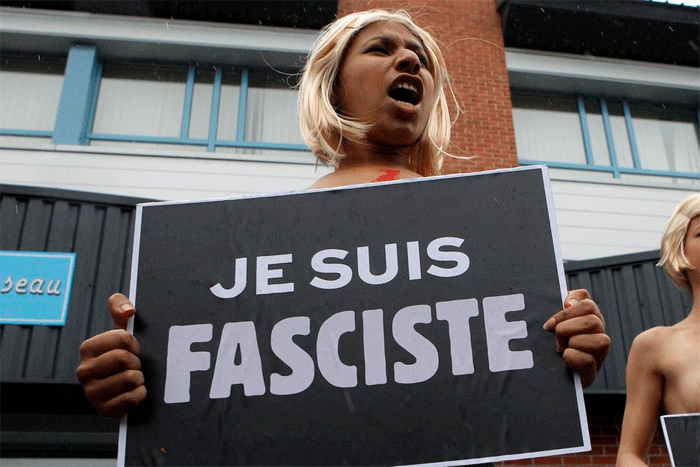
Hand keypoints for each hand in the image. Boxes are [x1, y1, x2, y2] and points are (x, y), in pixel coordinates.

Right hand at [75, 293, 145, 418]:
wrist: (125, 390)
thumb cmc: (124, 356)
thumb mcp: (122, 330)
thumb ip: (121, 308)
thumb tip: (129, 310)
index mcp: (87, 349)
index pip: (122, 337)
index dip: (134, 343)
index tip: (131, 349)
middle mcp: (84, 371)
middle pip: (124, 358)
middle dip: (136, 361)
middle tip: (133, 365)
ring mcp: (91, 393)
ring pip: (130, 378)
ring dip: (139, 378)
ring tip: (132, 378)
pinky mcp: (103, 411)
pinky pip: (133, 398)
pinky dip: (140, 395)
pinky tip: (133, 393)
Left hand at [543, 289, 609, 387]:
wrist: (546, 374)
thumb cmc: (549, 345)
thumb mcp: (553, 322)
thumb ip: (561, 307)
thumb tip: (569, 302)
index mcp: (590, 318)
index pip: (587, 302)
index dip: (568, 309)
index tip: (552, 320)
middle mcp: (599, 334)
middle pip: (593, 321)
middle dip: (567, 328)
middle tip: (555, 336)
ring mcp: (599, 355)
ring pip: (600, 341)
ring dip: (572, 342)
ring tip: (560, 348)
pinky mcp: (592, 374)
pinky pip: (587, 360)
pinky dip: (571, 357)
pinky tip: (564, 359)